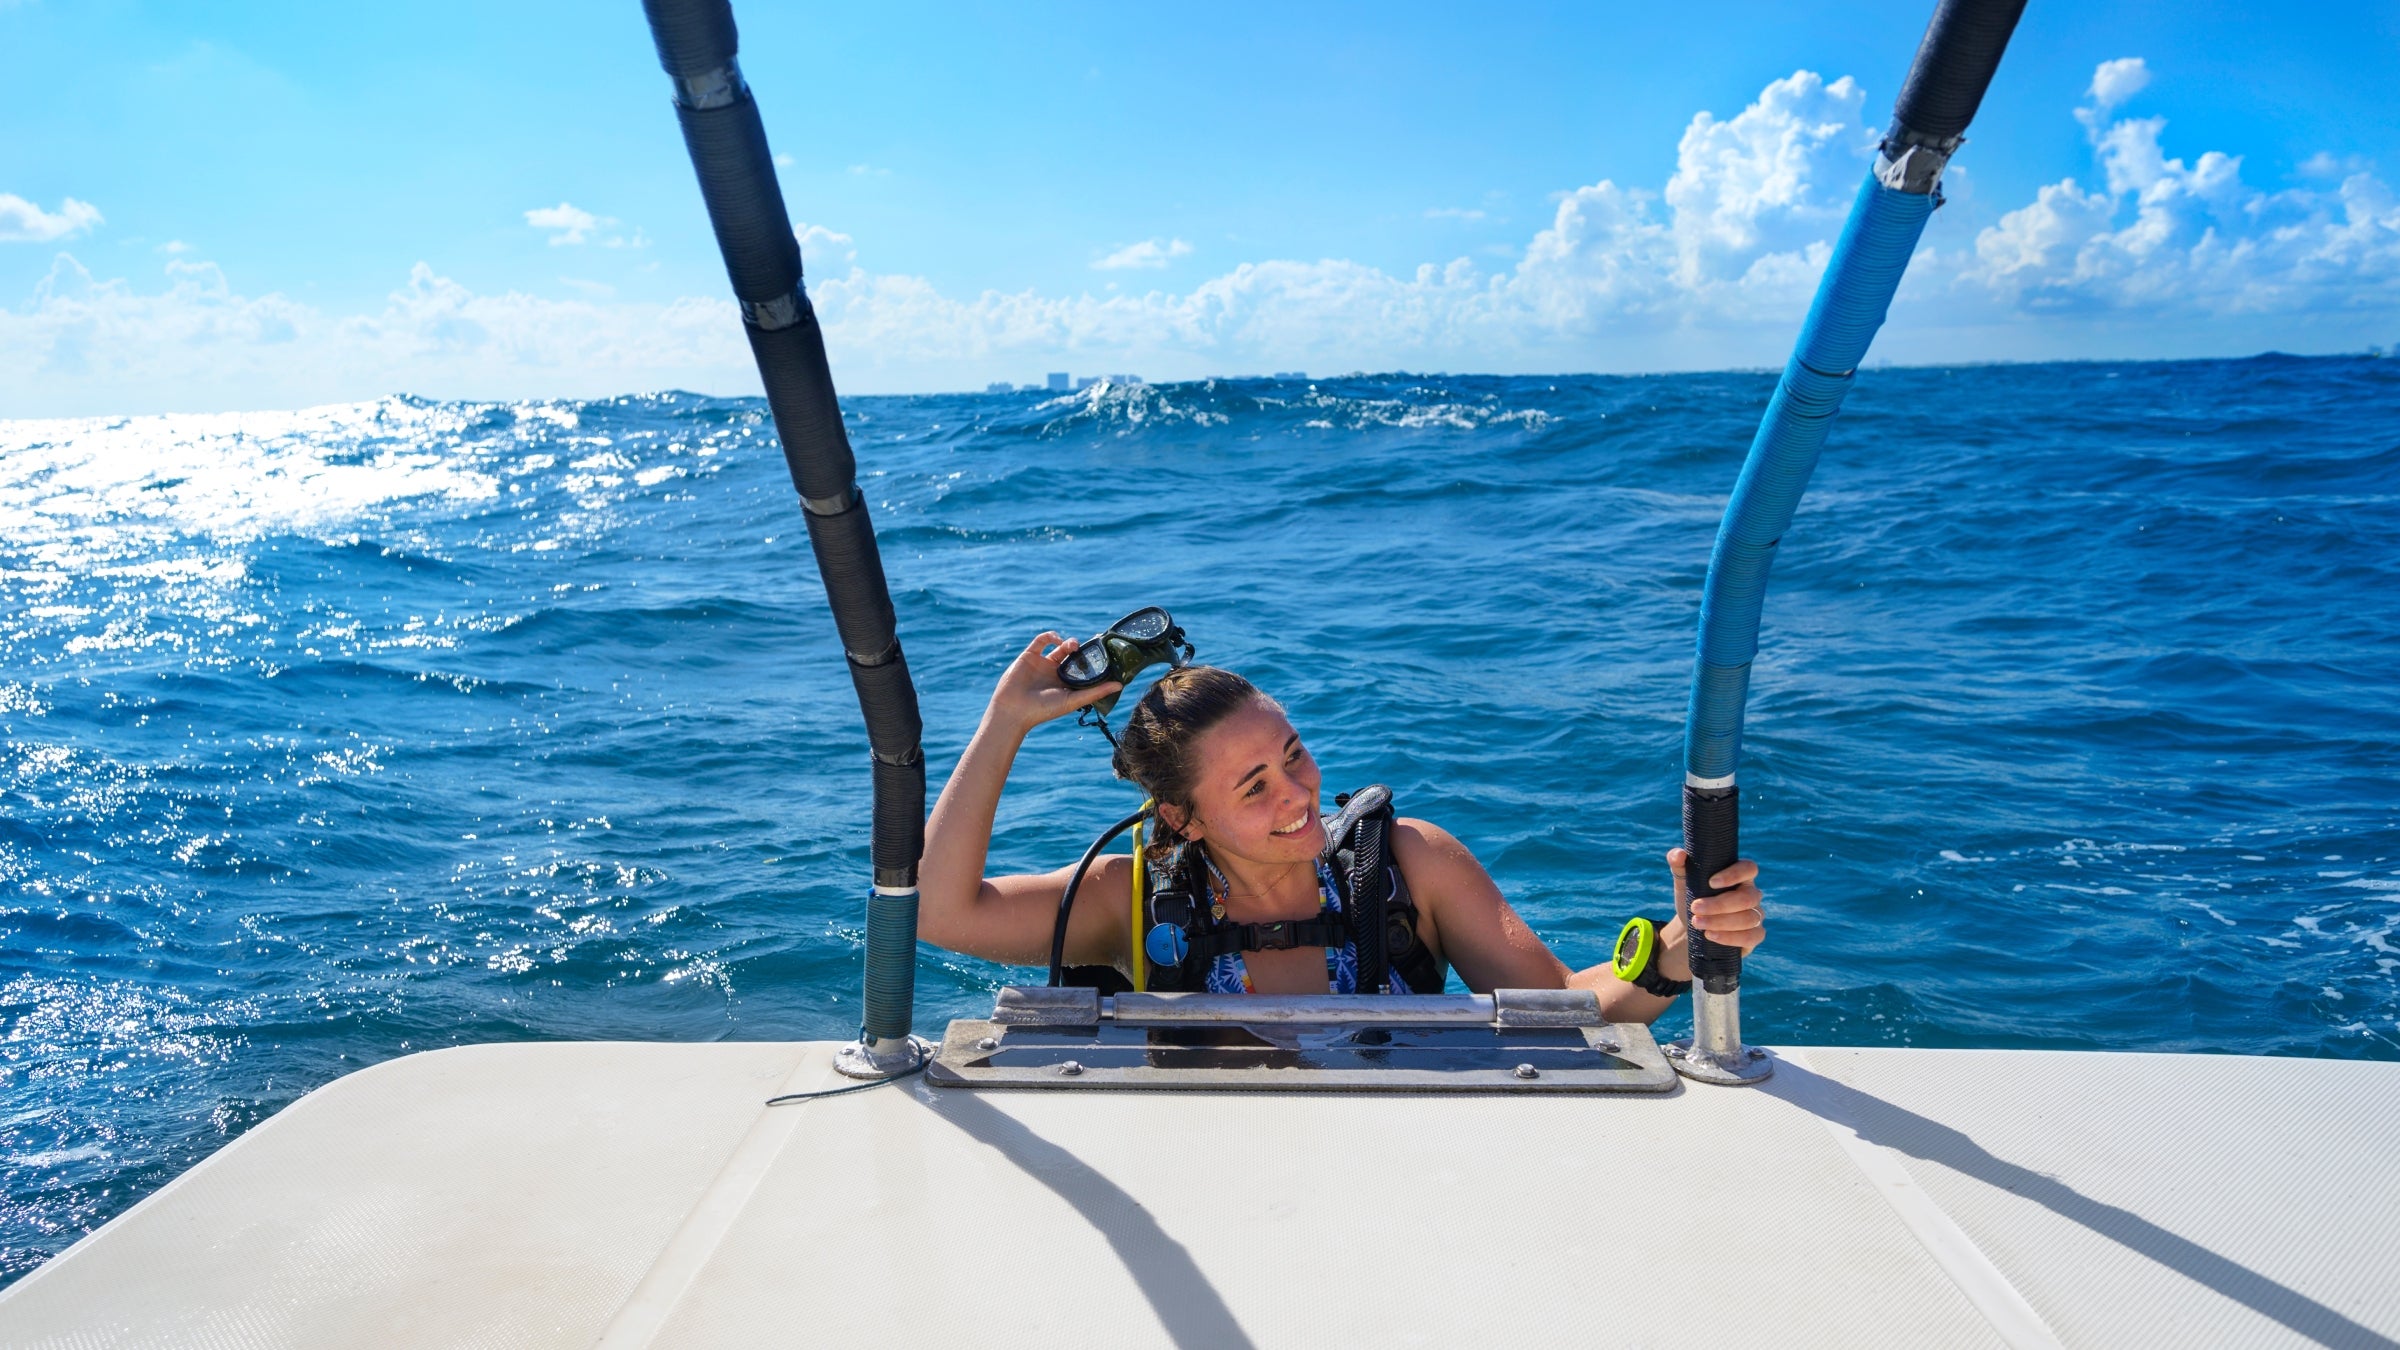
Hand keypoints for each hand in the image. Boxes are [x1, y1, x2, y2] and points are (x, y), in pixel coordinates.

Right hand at [986, 631, 1121, 735]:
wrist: (1013, 710)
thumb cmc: (1043, 710)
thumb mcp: (1073, 700)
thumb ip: (1095, 692)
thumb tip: (1120, 685)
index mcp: (1065, 684)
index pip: (1083, 669)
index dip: (1092, 661)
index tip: (1106, 654)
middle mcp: (1055, 673)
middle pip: (1073, 656)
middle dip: (1083, 650)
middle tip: (1093, 646)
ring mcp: (1042, 663)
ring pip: (1059, 646)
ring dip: (1069, 643)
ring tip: (1074, 647)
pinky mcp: (1029, 655)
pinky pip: (1041, 640)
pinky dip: (1051, 636)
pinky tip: (1059, 641)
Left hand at [1659, 848, 1764, 978]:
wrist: (1692, 926)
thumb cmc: (1692, 897)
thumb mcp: (1683, 881)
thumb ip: (1678, 864)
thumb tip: (1679, 854)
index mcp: (1740, 876)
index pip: (1749, 868)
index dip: (1734, 874)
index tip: (1711, 882)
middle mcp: (1752, 894)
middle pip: (1747, 898)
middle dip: (1719, 905)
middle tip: (1695, 908)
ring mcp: (1756, 915)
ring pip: (1749, 918)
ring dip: (1721, 922)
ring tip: (1697, 923)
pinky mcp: (1754, 935)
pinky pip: (1752, 937)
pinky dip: (1730, 937)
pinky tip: (1710, 935)